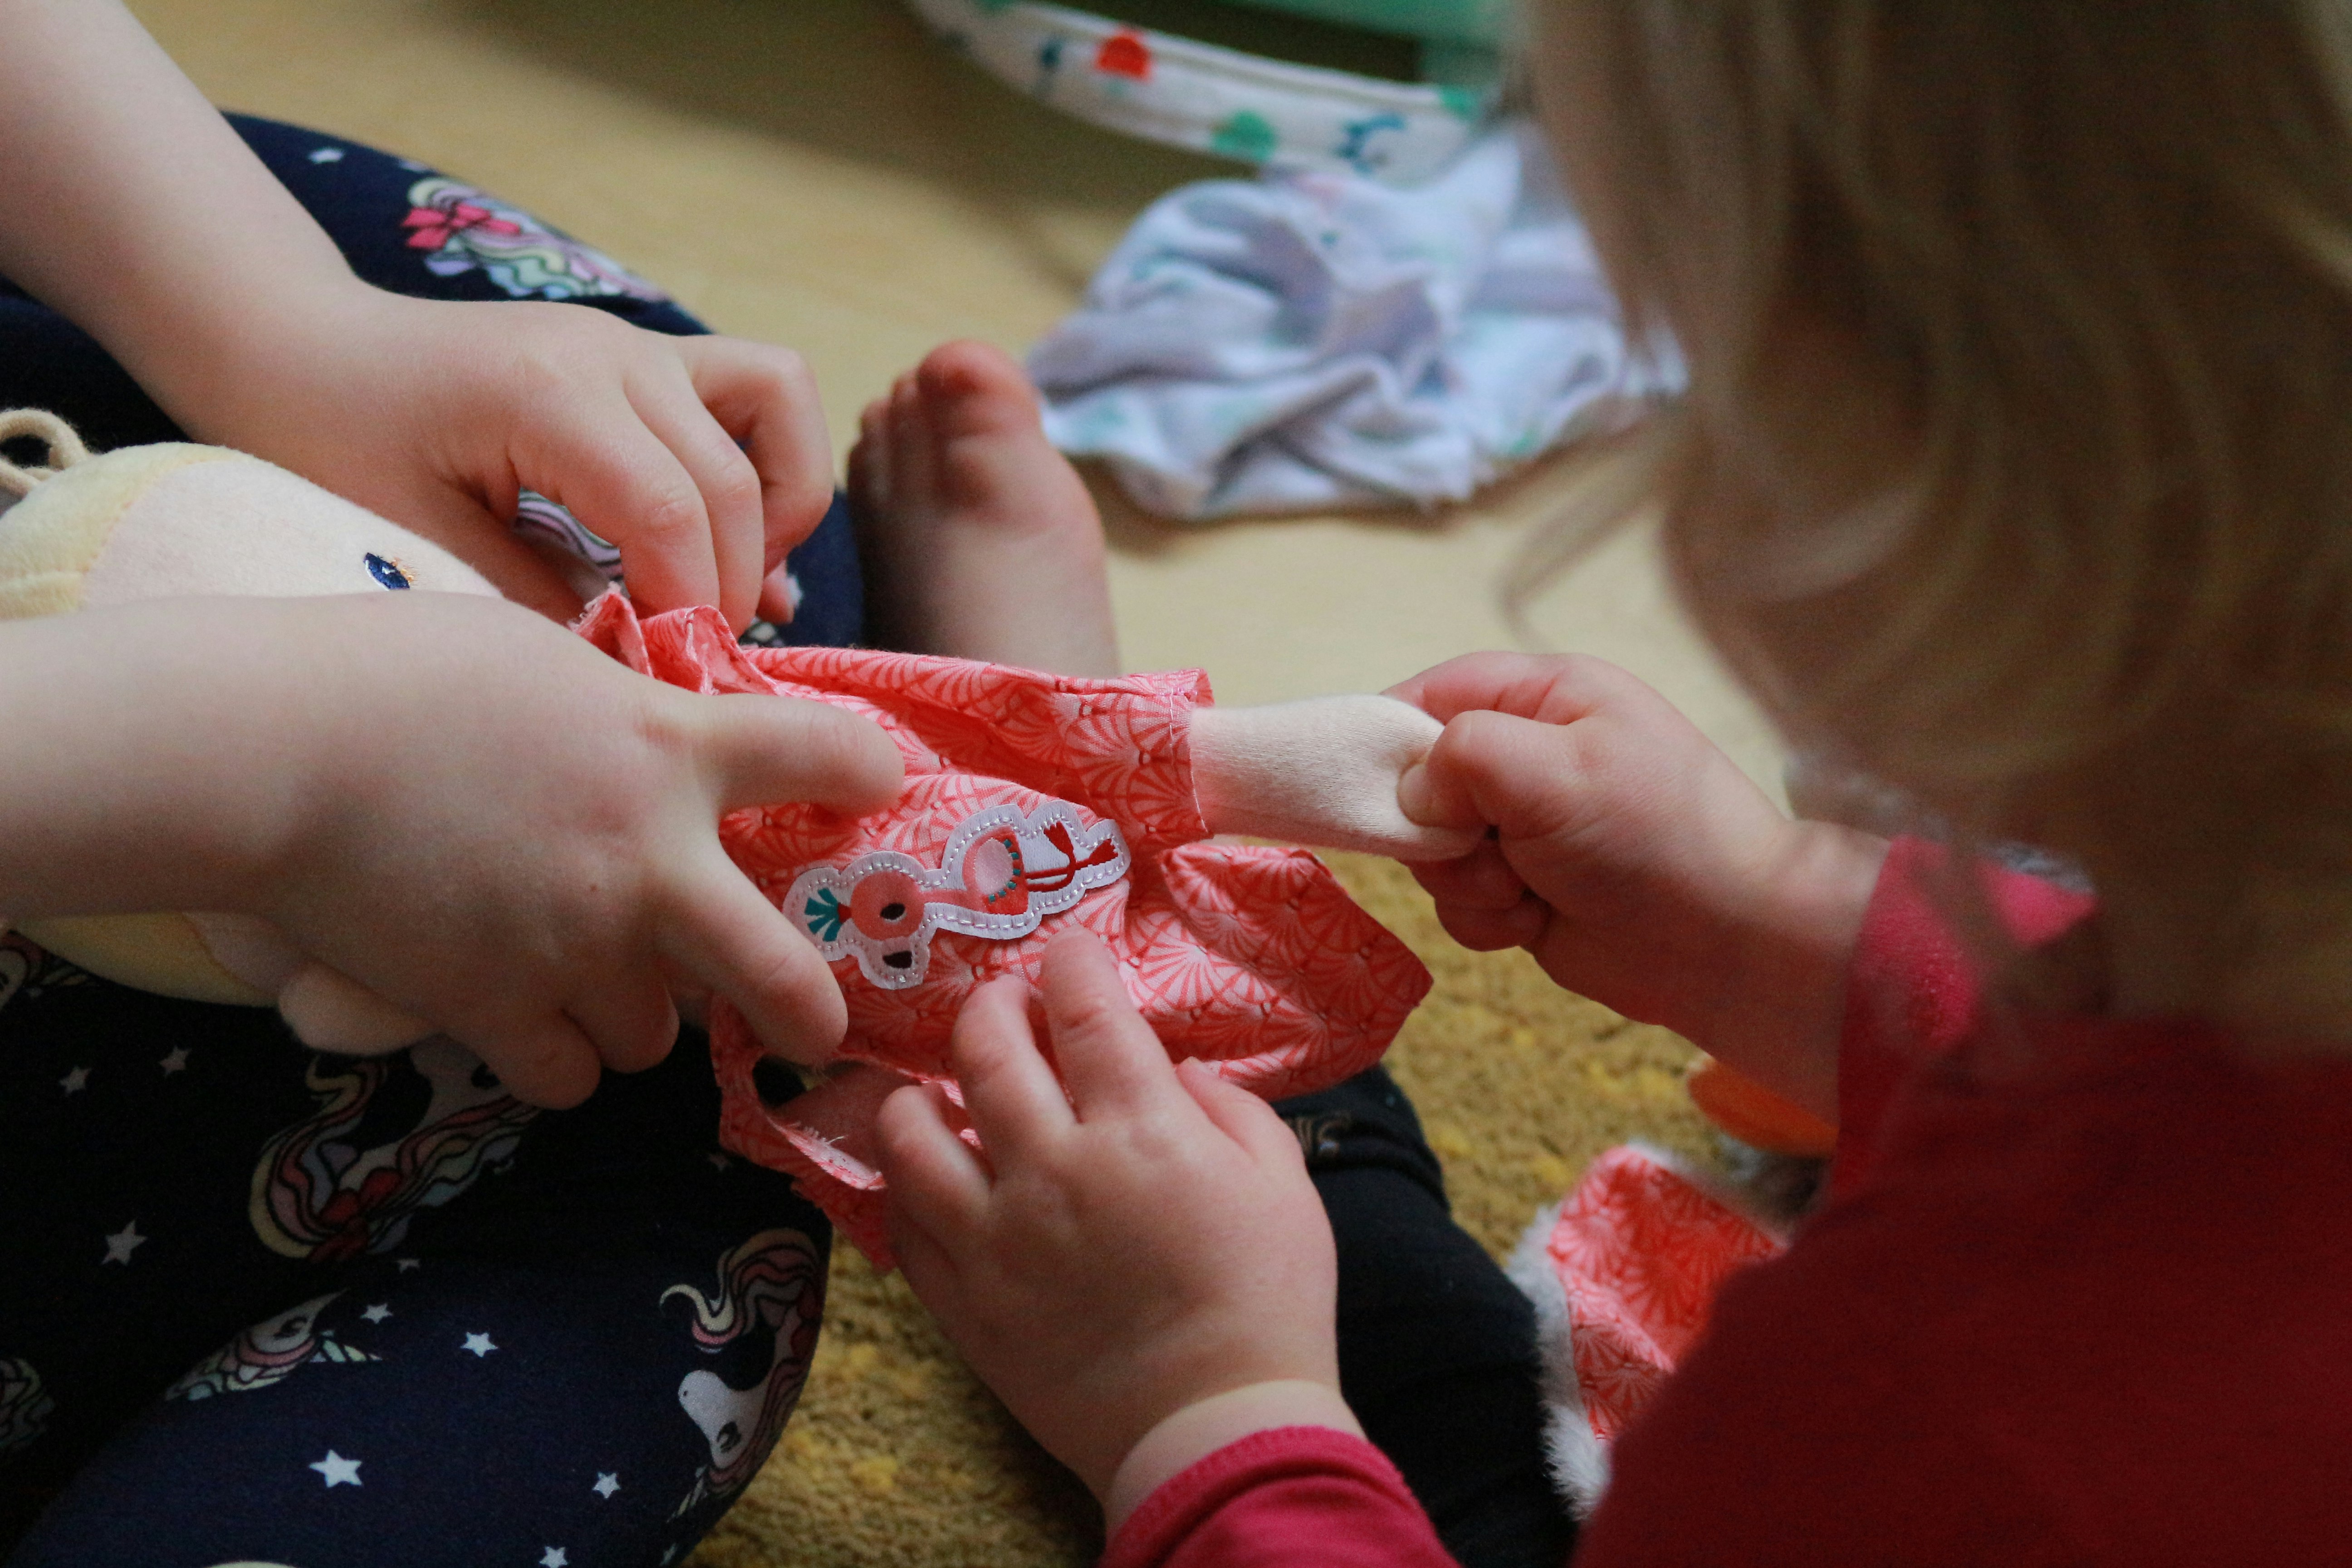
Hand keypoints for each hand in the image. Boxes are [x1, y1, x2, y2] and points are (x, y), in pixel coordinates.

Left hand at [0, 2, 829, 631]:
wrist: (299, 348)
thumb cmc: (335, 444)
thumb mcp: (423, 545)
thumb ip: (541, 601)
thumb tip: (648, 659)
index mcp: (548, 394)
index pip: (670, 514)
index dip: (687, 607)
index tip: (665, 674)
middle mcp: (614, 352)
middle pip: (734, 483)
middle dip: (730, 585)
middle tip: (686, 655)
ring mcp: (641, 344)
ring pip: (780, 412)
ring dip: (778, 510)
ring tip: (728, 582)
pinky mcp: (652, 355)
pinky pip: (764, 391)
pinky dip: (771, 463)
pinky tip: (724, 532)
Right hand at [0, 593, 903, 1107]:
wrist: (272, 751)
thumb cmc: (398, 675)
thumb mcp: (548, 661)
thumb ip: (628, 714)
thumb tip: (671, 737)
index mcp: (671, 751)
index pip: (828, 756)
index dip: (864, 773)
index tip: (875, 786)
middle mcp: (649, 863)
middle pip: (784, 980)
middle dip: (813, 1016)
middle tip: (819, 1030)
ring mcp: (576, 948)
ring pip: (656, 1034)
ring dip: (639, 1016)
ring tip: (592, 979)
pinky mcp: (496, 1008)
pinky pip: (568, 1076)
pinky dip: (555, 1057)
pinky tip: (526, 1016)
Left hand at [874, 932, 1350, 1508]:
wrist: (1217, 1430)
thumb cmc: (1268, 1303)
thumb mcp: (1283, 1185)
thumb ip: (1229, 1109)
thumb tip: (1174, 1070)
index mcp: (1140, 1131)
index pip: (1083, 1007)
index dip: (1070, 961)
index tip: (1069, 954)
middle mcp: (1053, 1168)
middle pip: (985, 1046)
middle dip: (993, 1004)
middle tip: (1007, 1006)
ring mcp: (995, 1236)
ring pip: (909, 1130)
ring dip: (919, 1091)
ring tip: (941, 1090)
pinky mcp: (963, 1301)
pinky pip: (904, 1222)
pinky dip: (908, 1186)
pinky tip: (931, 1174)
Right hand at [1389, 652, 1884, 1118]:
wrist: (1729, 946)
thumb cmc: (1652, 837)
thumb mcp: (1553, 769)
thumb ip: (1462, 755)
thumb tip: (1412, 792)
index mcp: (1549, 696)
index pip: (1434, 693)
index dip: (1388, 734)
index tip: (1360, 783)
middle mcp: (1532, 755)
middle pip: (1421, 779)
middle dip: (1437, 826)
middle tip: (1480, 847)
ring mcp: (1527, 829)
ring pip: (1434, 850)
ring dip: (1466, 880)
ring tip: (1526, 891)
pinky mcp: (1525, 893)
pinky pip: (1461, 901)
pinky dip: (1488, 918)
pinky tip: (1534, 923)